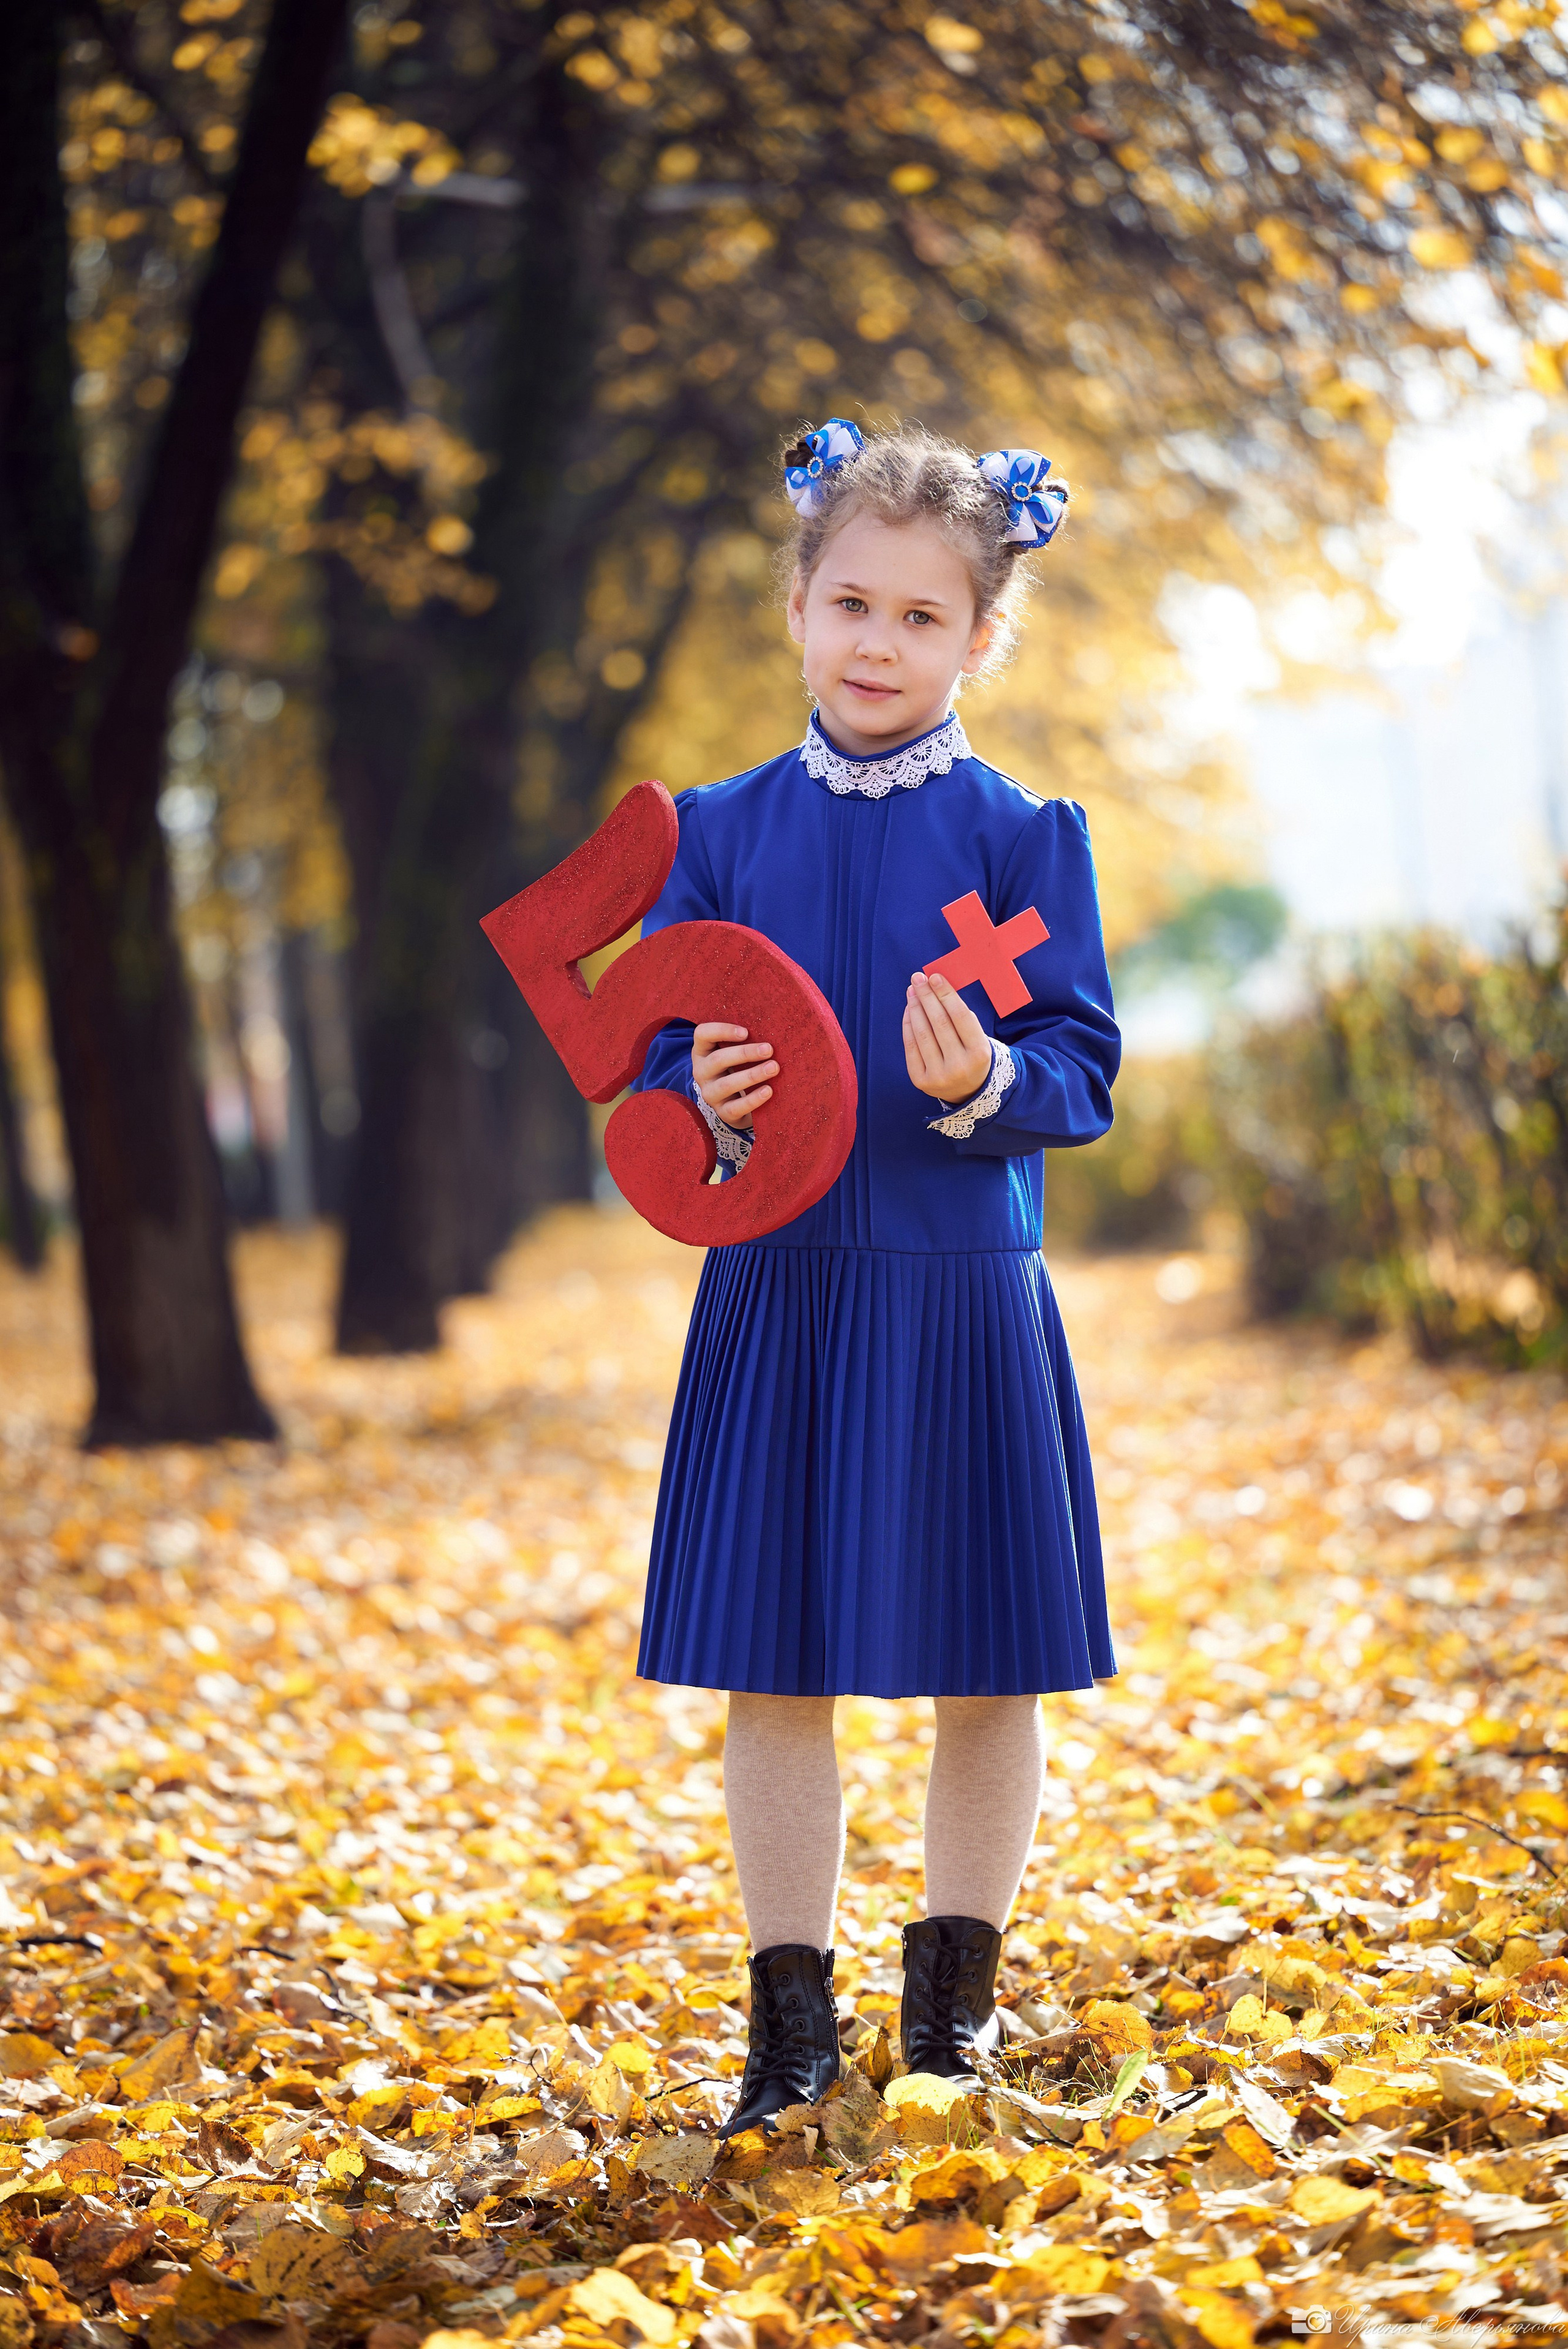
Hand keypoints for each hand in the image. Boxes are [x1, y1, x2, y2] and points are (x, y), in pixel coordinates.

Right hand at [692, 1021, 777, 1130]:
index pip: (702, 1034)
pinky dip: (753, 1099)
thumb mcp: (733, 1054)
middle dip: (744, 1053)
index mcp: (702, 1051)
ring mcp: (710, 1093)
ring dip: (752, 1075)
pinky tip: (768, 1091)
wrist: (733, 1103)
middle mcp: (701, 1072)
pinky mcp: (722, 1112)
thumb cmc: (736, 1069)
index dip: (722, 1031)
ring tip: (773, 1068)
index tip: (746, 1032)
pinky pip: (736, 1107)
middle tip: (769, 1049)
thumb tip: (769, 1031)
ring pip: (727, 1084)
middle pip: (718, 1060)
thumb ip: (743, 1042)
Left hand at [903, 970, 991, 1103]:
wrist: (968, 1092)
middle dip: (927, 997)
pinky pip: (911, 1047)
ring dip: (915, 1008)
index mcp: (979, 1053)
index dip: (945, 994)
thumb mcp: (977, 1038)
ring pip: (923, 1034)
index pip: (959, 1016)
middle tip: (917, 978)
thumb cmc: (972, 1055)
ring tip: (912, 991)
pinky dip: (908, 1025)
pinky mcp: (921, 1081)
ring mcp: (939, 1075)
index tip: (934, 977)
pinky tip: (909, 1010)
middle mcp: (959, 1066)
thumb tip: (936, 988)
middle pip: (939, 1023)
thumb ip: (961, 1017)